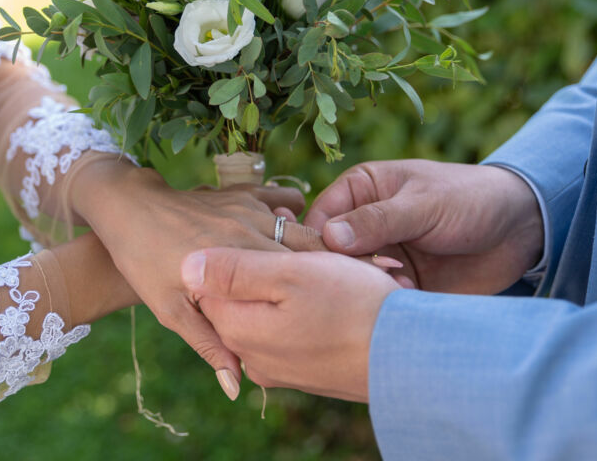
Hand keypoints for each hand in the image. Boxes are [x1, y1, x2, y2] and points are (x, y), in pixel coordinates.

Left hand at [71, 161, 324, 399]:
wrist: (127, 209)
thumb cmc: (144, 264)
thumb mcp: (172, 311)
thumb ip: (210, 345)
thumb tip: (235, 388)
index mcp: (239, 263)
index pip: (295, 278)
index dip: (320, 297)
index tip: (334, 314)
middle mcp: (251, 231)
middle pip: (306, 253)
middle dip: (324, 273)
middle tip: (338, 293)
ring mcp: (250, 208)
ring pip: (299, 229)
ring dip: (313, 248)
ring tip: (323, 270)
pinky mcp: (245, 193)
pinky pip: (283, 200)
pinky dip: (297, 215)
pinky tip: (298, 232)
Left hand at [182, 248, 398, 401]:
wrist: (410, 359)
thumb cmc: (351, 308)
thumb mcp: (288, 276)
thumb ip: (232, 272)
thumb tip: (186, 266)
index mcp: (238, 327)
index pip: (207, 282)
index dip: (235, 246)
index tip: (269, 226)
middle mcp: (251, 354)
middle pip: (237, 298)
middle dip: (260, 263)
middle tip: (296, 235)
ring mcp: (278, 366)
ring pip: (266, 311)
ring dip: (284, 283)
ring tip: (319, 258)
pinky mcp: (304, 370)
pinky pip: (289, 329)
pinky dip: (301, 304)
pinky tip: (330, 286)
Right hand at [304, 160, 542, 294]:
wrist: (522, 228)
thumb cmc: (470, 198)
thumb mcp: (424, 204)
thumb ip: (379, 220)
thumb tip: (329, 236)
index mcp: (359, 192)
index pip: (319, 219)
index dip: (316, 243)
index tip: (329, 263)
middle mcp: (363, 226)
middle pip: (330, 257)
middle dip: (346, 271)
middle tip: (378, 273)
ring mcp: (381, 258)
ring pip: (353, 282)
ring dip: (370, 289)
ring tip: (401, 285)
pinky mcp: (400, 286)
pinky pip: (379, 301)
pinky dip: (388, 304)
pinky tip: (411, 297)